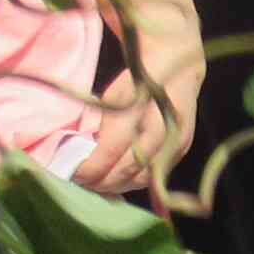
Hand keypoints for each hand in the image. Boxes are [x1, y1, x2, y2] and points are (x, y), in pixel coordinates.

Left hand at [67, 71, 176, 193]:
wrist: (178, 67)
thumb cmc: (138, 79)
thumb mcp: (114, 94)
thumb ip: (101, 124)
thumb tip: (80, 153)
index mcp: (143, 106)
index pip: (112, 148)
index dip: (91, 166)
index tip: (73, 171)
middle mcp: (163, 127)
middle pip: (128, 169)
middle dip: (101, 180)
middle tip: (80, 182)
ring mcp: (176, 142)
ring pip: (141, 178)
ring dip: (116, 185)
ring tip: (95, 184)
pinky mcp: (181, 151)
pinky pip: (153, 176)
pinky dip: (131, 182)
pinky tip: (115, 181)